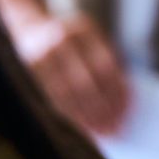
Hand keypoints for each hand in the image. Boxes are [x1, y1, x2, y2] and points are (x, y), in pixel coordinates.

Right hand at [13, 11, 128, 136]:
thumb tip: (126, 100)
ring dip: (87, 117)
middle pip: (86, 82)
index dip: (118, 91)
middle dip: (103, 109)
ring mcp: (43, 54)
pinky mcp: (31, 68)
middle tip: (116, 128)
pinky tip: (84, 126)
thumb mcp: (93, 39)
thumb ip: (109, 62)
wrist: (32, 26)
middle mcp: (62, 39)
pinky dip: (71, 115)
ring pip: (68, 94)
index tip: (128, 111)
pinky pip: (54, 97)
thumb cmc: (73, 40)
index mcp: (84, 29)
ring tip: (103, 131)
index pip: (105, 66)